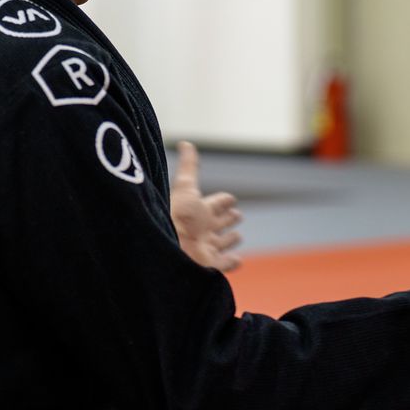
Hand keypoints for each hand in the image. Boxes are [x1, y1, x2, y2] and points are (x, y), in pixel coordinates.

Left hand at [170, 142, 242, 272]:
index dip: (223, 201)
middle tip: (236, 214)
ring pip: (222, 243)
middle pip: (218, 223)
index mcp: (199, 212)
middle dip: (228, 218)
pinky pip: (226, 264)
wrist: (171, 247)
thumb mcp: (186, 186)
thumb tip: (186, 143)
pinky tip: (237, 258)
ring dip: (230, 239)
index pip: (215, 204)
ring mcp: (208, 248)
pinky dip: (232, 261)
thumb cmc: (178, 215)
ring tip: (237, 235)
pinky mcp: (212, 265)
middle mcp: (203, 230)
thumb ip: (189, 167)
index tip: (231, 198)